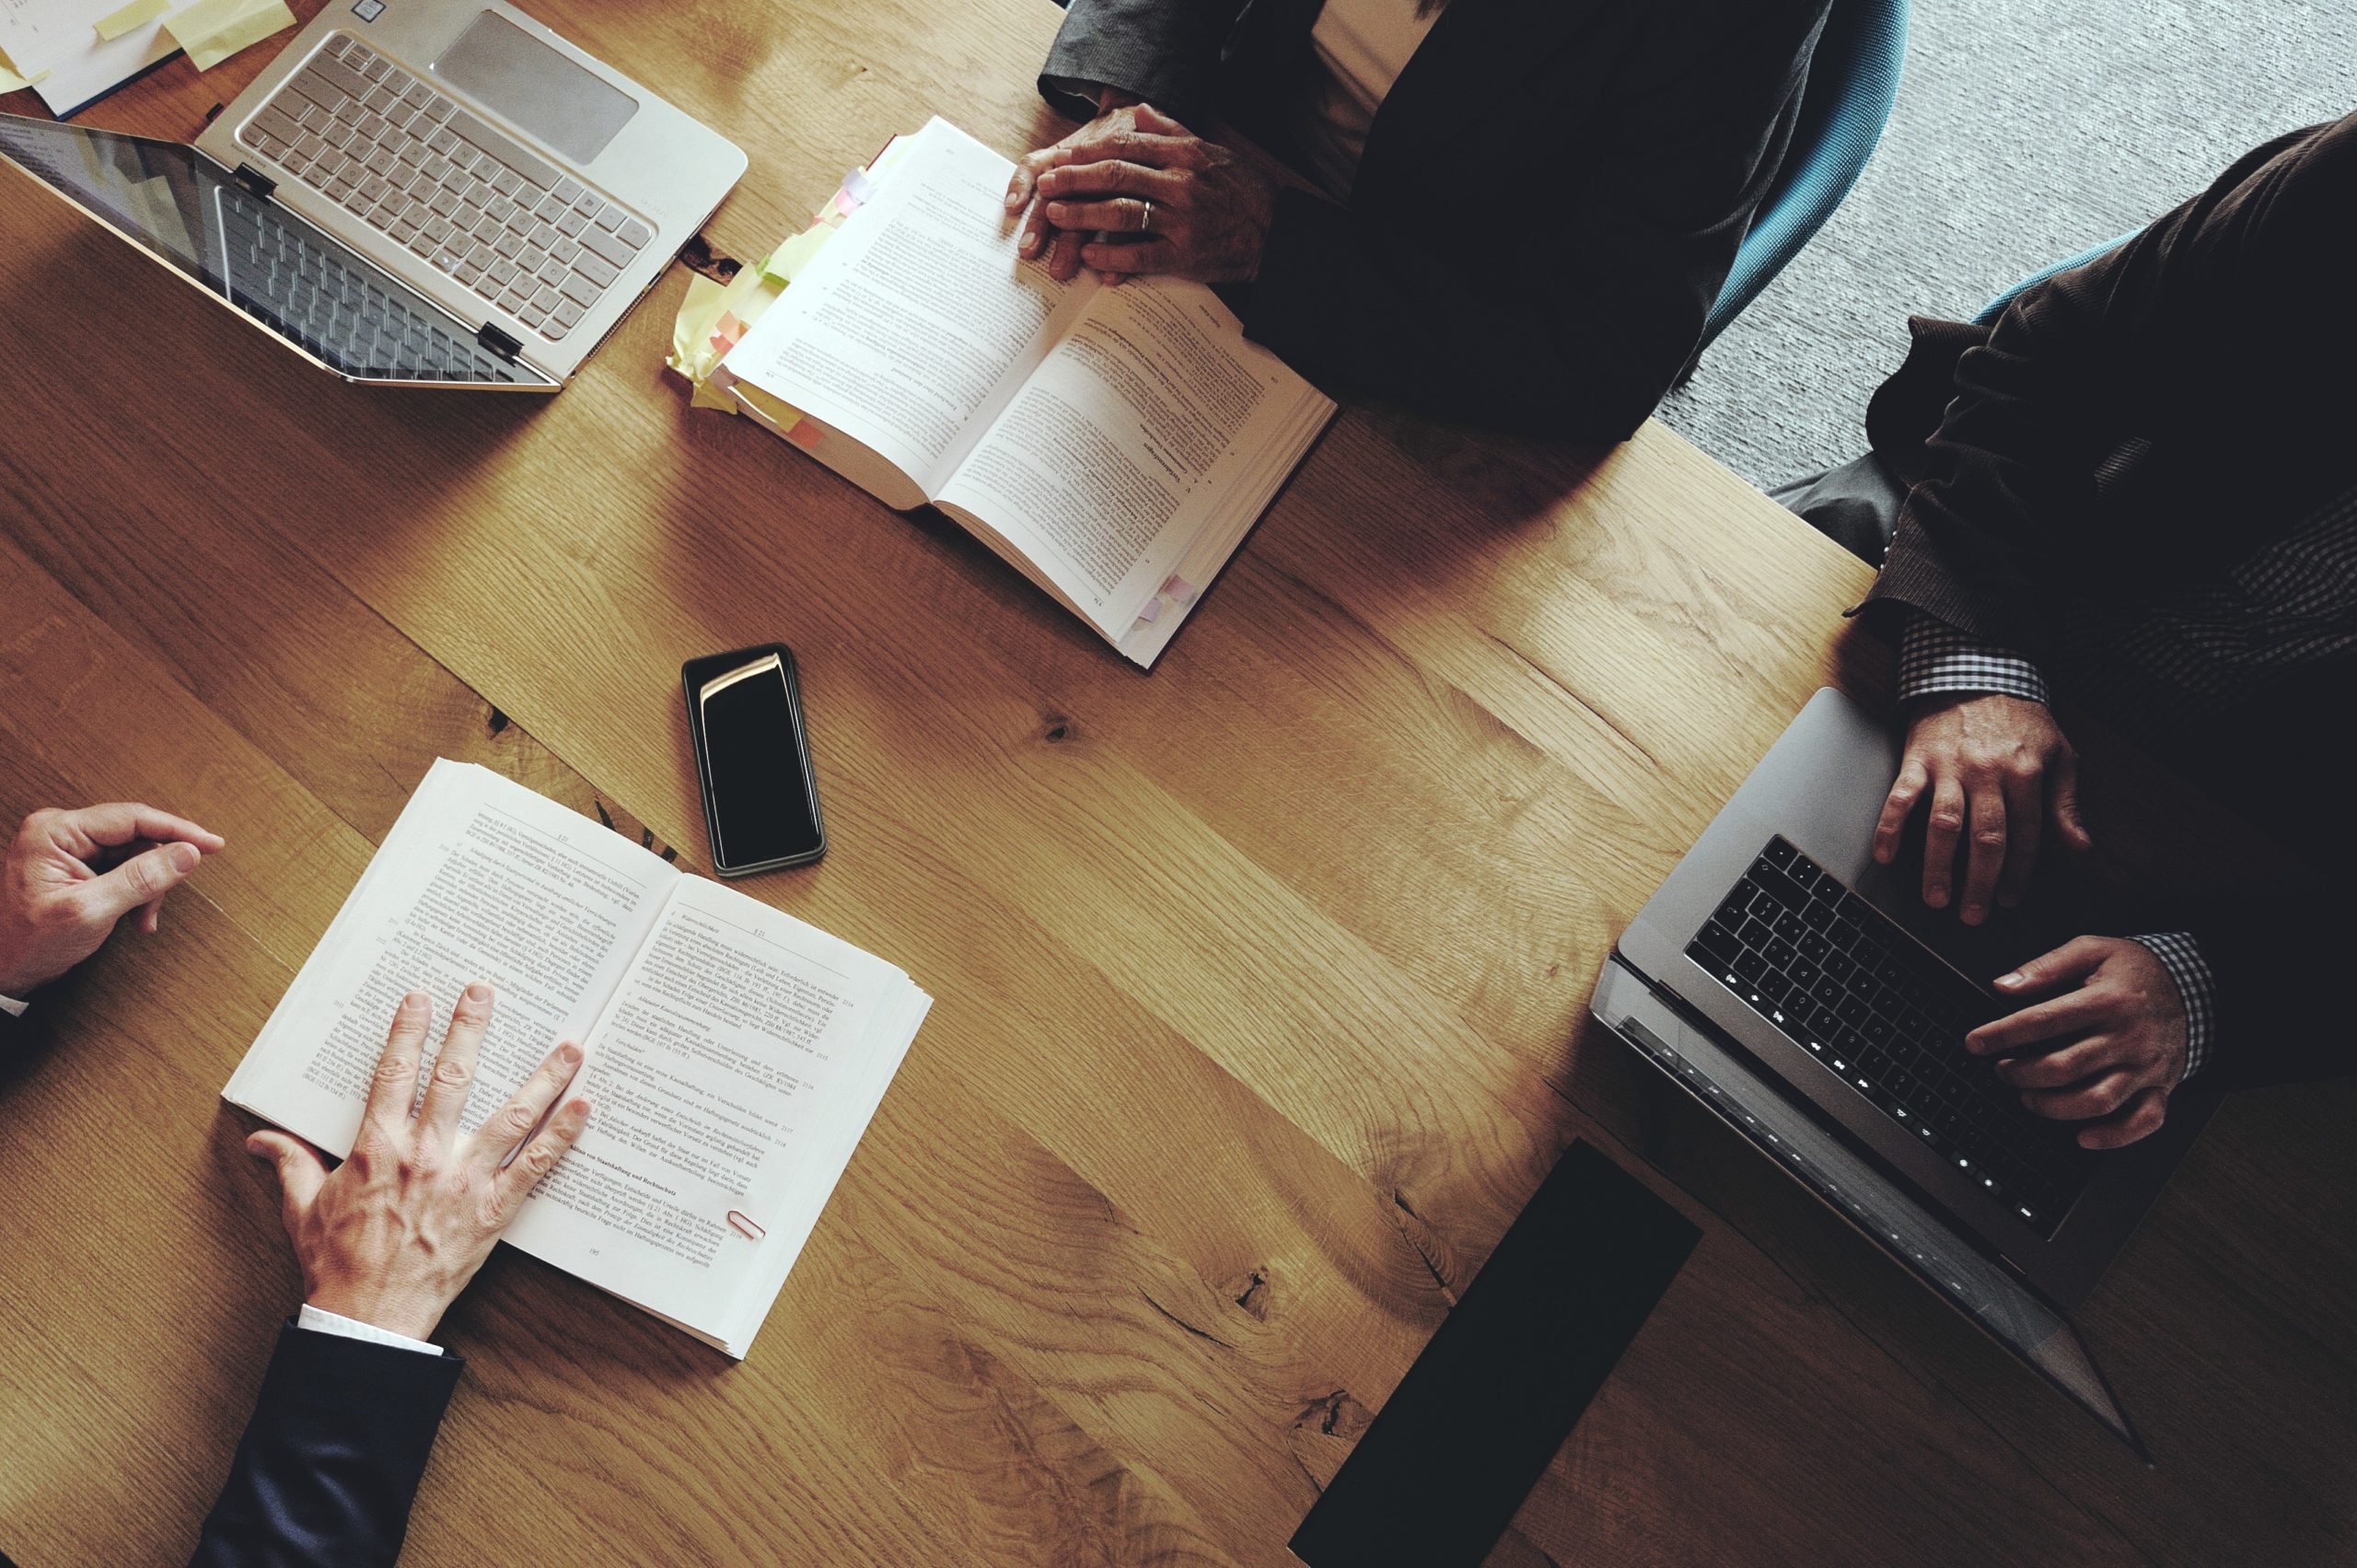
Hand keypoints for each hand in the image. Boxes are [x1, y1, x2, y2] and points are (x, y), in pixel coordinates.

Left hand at [0, 804, 225, 996]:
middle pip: (136, 838)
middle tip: (155, 906)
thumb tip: (187, 853)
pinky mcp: (75, 866)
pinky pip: (121, 870)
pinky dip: (134, 894)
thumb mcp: (90, 911)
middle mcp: (61, 832)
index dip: (177, 830)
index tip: (212, 844)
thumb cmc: (28, 943)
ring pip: (134, 856)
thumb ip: (141, 879)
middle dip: (154, 873)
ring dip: (145, 889)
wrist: (2, 972)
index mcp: (55, 831)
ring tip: (140, 920)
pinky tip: (133, 917)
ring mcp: (67, 849)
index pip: (131, 818)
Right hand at [247, 985, 590, 1339]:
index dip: (408, 1031)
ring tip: (571, 1045)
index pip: (394, 1073)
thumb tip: (259, 1138)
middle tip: (486, 991)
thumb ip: (289, 1163)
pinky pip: (536, 1167)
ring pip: (511, 1116)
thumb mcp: (303, 1207)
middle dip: (470, 1030)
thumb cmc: (335, 1263)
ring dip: (544, 1078)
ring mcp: (464, 1181)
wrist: (368, 1316)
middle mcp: (425, 1155)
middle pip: (454, 1078)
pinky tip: (585, 1107)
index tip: (422, 997)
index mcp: (378, 1147)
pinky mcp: (493, 1211)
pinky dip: (562, 1136)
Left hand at [1007, 102, 1276, 284]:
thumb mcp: (1212, 152)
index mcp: (1185, 155)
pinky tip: (1090, 256)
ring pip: (1122, 213)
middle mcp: (1182, 184)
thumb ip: (1173, 131)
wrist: (1277, 234)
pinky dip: (1112, 257)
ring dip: (1084, 215)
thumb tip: (1140, 112)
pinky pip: (1140, 255)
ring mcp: (1182, 221)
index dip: (1088, 152)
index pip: (1127, 146)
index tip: (1061, 157)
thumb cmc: (1242, 191)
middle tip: (1046, 183)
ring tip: (1056, 215)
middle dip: (1075, 179)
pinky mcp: (1185, 255)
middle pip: (1116, 176)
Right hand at [1875, 694, 2089, 924]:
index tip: (2011, 898)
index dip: (2019, 873)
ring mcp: (1949, 767)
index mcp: (2024, 773)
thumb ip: (2066, 804)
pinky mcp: (1917, 759)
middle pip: (1984, 838)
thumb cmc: (2020, 719)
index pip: (2025, 835)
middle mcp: (1986, 773)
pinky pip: (1900, 797)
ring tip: (1937, 899)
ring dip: (1939, 865)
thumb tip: (2080, 848)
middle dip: (1980, 881)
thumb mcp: (2059, 754)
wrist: (1976, 673)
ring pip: (1943, 824)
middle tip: (1974, 914)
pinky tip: (1886, 856)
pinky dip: (1891, 827)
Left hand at [1966, 937, 2187, 1148]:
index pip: (2044, 1020)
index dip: (2003, 1034)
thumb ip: (2046, 966)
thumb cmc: (2135, 970)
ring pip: (2097, 1101)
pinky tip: (2082, 1137)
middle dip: (2021, 1073)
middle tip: (2001, 1070)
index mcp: (2108, 1001)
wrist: (2195, 988)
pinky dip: (2113, 1136)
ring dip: (2054, 1107)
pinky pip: (2142, 1122)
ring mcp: (2146, 1067)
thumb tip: (2003, 986)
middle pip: (2065, 1067)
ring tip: (2028, 1097)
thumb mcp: (2092, 950)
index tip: (1975, 1043)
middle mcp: (2128, 1038)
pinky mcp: (2160, 1088)